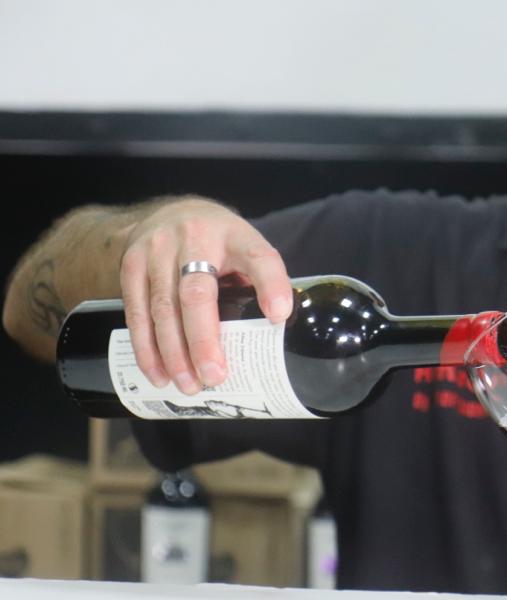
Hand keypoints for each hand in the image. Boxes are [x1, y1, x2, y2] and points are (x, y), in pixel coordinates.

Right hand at [119, 199, 292, 393]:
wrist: (168, 212)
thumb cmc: (219, 242)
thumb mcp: (246, 248)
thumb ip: (258, 282)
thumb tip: (270, 336)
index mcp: (235, 235)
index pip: (259, 257)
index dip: (271, 286)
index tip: (279, 315)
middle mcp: (194, 237)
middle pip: (197, 293)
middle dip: (204, 341)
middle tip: (214, 377)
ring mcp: (157, 249)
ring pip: (162, 307)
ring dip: (173, 353)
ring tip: (188, 384)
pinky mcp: (131, 265)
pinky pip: (136, 312)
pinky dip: (146, 347)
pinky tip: (158, 372)